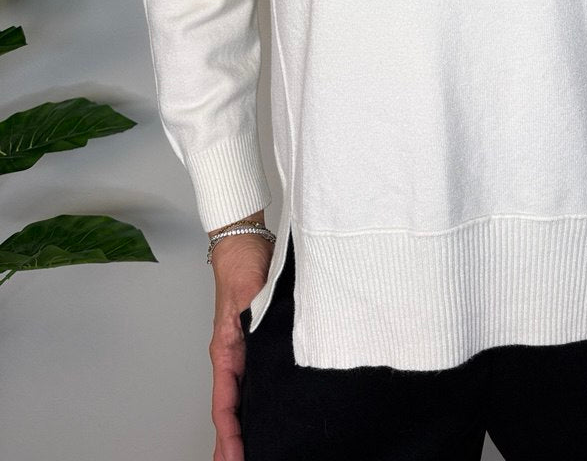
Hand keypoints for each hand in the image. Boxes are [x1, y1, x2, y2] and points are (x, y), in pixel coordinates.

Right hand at [210, 234, 273, 460]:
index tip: (235, 459)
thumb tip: (258, 335)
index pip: (225, 404)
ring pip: (241, 400)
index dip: (231, 435)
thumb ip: (254, 313)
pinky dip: (255, 406)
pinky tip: (266, 415)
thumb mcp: (250, 290)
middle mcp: (233, 356)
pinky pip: (253, 383)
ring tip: (249, 455)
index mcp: (226, 351)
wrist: (244, 242)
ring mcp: (244, 352)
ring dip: (242, 429)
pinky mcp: (256, 343)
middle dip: (234, 443)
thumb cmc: (244, 262)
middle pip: (230, 411)